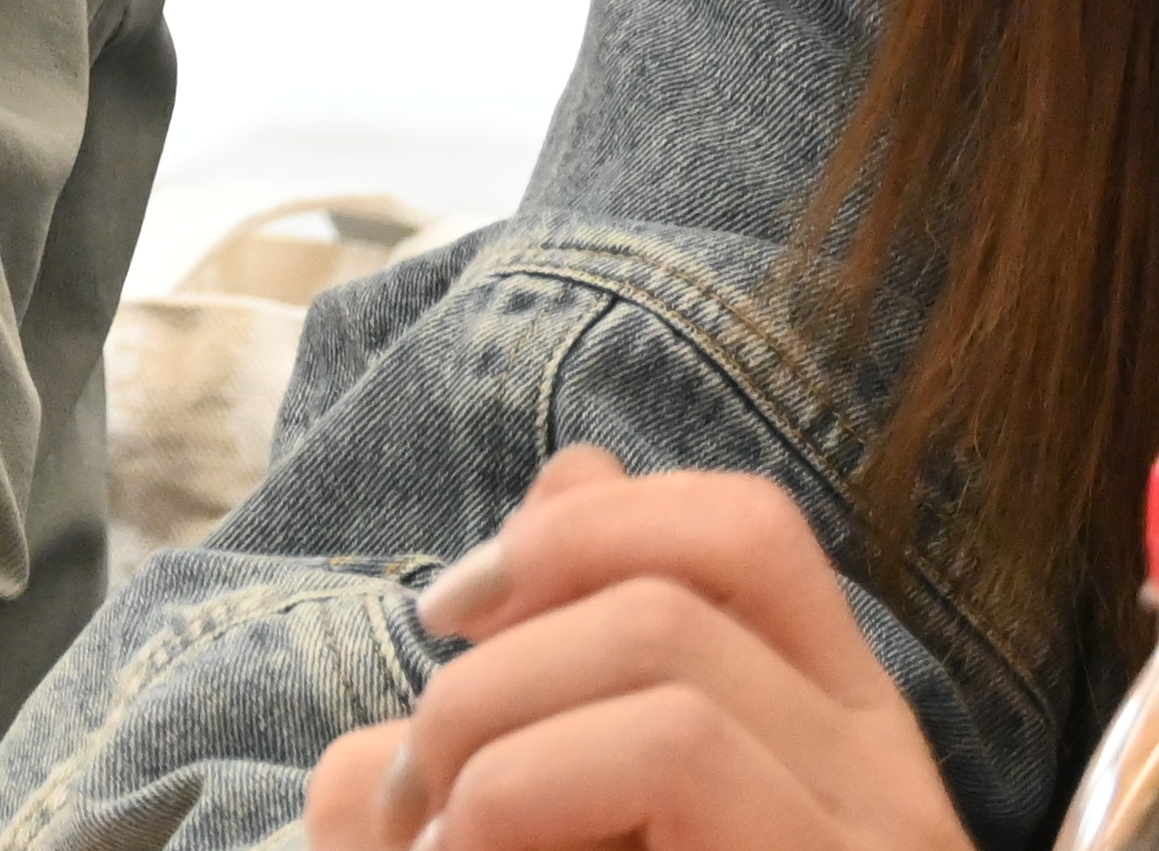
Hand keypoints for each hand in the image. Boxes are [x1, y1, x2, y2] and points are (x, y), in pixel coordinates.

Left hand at [304, 445, 964, 850]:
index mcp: (826, 747)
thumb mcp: (550, 816)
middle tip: (410, 799)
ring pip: (664, 660)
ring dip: (492, 736)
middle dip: (491, 661)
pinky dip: (526, 789)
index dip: (583, 527)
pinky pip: (679, 750)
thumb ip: (552, 674)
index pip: (747, 535)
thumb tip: (571, 477)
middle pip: (680, 586)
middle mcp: (882, 792)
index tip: (443, 615)